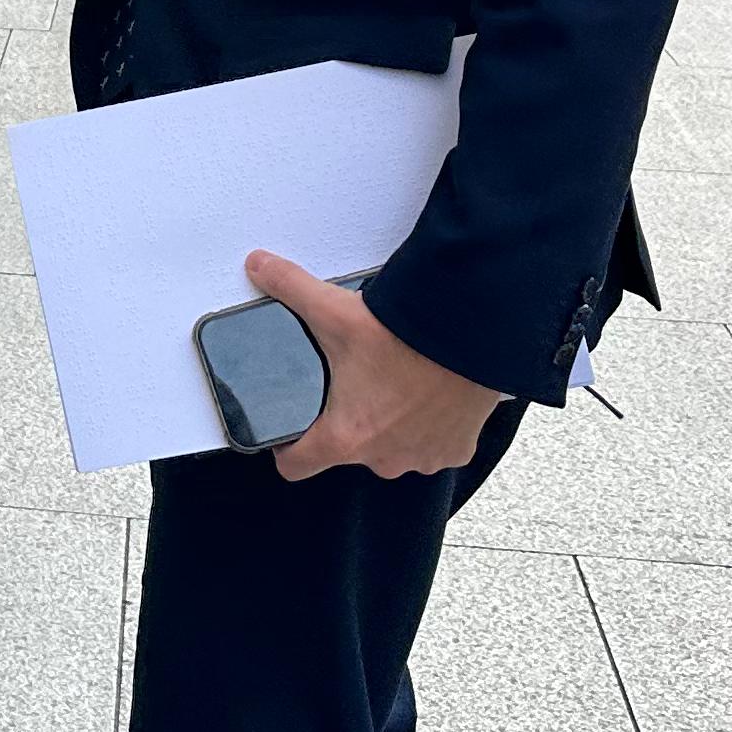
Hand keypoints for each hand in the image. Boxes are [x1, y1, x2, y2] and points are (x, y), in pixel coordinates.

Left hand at [243, 250, 504, 481]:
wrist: (472, 337)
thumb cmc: (405, 336)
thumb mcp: (335, 310)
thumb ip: (289, 287)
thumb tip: (259, 265)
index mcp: (345, 437)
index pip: (296, 466)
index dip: (287, 448)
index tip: (291, 430)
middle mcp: (383, 459)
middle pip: (349, 450)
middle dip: (348, 421)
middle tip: (351, 382)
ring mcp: (421, 458)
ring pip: (392, 450)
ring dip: (389, 426)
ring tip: (392, 386)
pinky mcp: (455, 450)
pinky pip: (432, 447)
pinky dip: (428, 428)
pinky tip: (427, 396)